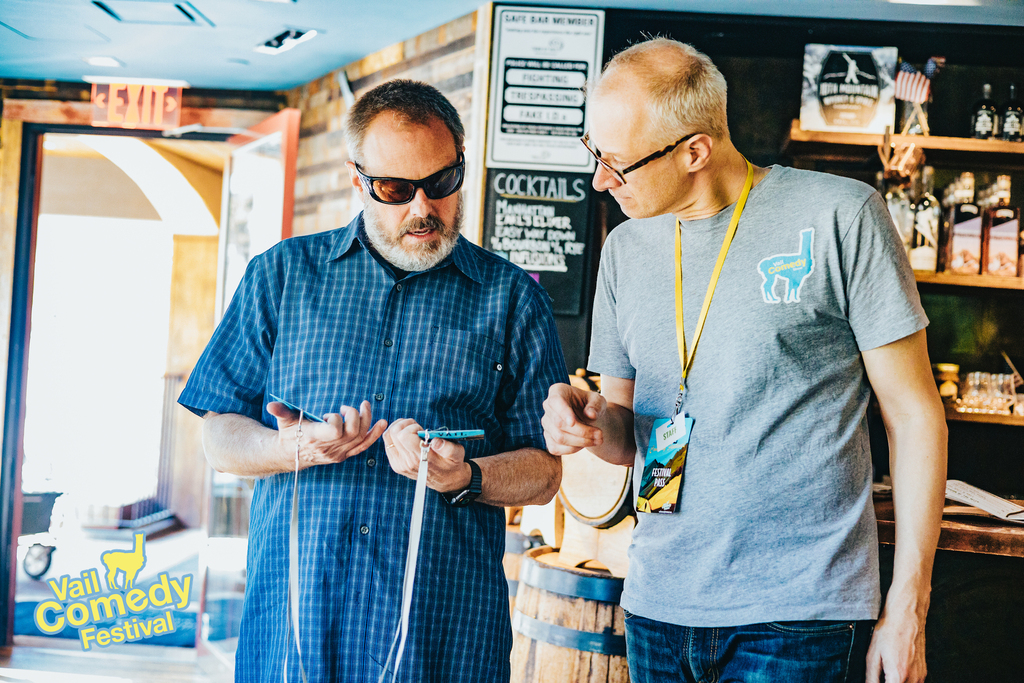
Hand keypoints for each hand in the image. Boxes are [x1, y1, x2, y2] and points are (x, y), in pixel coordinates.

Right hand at [268, 400, 386, 469]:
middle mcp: (329, 448)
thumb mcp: (284, 422)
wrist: (291, 456)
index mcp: (315, 439)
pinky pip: (363, 446)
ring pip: (360, 438)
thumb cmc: (290, 434)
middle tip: (349, 407)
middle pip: (352, 432)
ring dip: (367, 420)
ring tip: (365, 406)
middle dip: (355, 416)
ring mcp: (338, 453)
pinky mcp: (344, 455)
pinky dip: (374, 434)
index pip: (334, 431)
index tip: (329, 413)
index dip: (336, 419)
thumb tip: (271, 405)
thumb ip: (281, 412)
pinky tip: (383, 423)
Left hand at [383, 419, 470, 492]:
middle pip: (393, 433)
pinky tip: (405, 435)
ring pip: (387, 437)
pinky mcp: (396, 465)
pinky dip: (394, 435)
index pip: (404, 436)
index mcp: (420, 458)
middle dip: (404, 424)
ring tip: (410, 428)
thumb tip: (436, 441)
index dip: (411, 427)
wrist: (446, 480)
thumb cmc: (451, 464)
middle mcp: (407, 462)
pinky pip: (388, 444)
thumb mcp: (457, 454)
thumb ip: (448, 447)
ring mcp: (400, 464)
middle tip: (415, 425)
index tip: (421, 429)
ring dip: (397, 427)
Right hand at [541, 383, 605, 455]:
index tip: (573, 423)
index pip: (556, 401)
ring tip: (598, 440)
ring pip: (559, 437)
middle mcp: (548, 407)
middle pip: (559, 423)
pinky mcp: (548, 438)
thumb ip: (596, 405)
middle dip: (582, 431)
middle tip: (600, 434)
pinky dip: (572, 449)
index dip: (563, 412)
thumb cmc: (592, 405)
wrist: (588, 417)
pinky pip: (556, 448)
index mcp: (558, 391)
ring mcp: (546, 424)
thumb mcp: (598, 400)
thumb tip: (590, 414)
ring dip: (581, 442)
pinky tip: (585, 444)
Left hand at [865, 601, 926, 682]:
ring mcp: (920, 676)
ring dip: (896, 682)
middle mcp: (913, 678)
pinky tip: (893, 672)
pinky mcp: (923, 672)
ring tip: (885, 674)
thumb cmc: (889, 631)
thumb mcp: (872, 655)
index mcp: (899, 675)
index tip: (875, 681)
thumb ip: (871, 677)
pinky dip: (903, 681)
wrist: (906, 615)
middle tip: (880, 676)